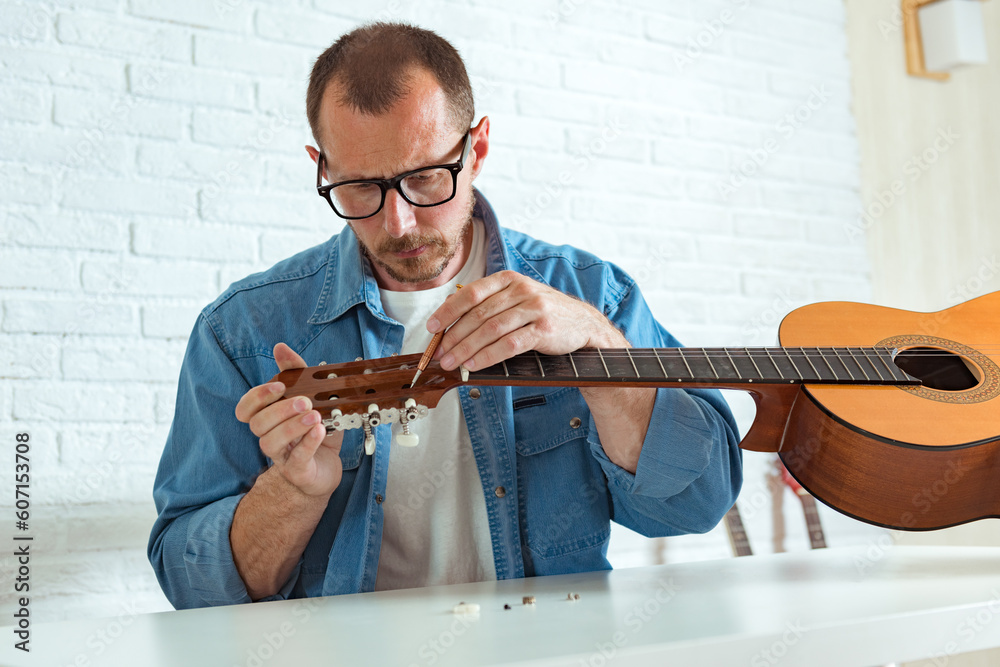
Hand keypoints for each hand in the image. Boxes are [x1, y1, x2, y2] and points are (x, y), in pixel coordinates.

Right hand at [235, 343, 343, 497]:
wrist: (328, 466)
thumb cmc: (314, 431)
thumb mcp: (310, 398)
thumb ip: (296, 373)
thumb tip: (280, 347)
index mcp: (268, 420)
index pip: (245, 409)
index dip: (257, 397)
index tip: (279, 386)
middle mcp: (269, 438)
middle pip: (257, 424)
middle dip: (279, 409)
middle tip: (305, 401)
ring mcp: (282, 458)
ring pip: (270, 443)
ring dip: (292, 426)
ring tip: (314, 415)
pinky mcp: (298, 472)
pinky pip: (297, 458)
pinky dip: (308, 443)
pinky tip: (320, 430)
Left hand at [429, 271, 627, 371]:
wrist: (583, 325)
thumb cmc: (544, 314)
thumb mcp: (517, 300)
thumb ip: (489, 305)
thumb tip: (451, 318)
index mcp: (509, 280)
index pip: (470, 293)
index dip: (448, 311)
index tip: (432, 328)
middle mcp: (520, 290)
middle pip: (478, 315)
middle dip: (454, 337)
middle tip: (439, 354)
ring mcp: (533, 308)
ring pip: (490, 330)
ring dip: (466, 349)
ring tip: (452, 363)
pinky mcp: (543, 329)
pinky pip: (509, 344)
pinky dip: (488, 356)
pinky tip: (475, 365)